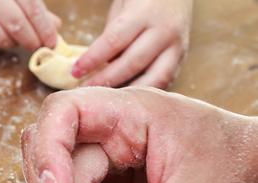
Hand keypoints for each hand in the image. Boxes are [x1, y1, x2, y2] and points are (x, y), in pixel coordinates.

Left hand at [73, 0, 192, 87]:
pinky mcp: (182, 59)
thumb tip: (93, 65)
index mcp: (145, 14)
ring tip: (106, 98)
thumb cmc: (142, 0)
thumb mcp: (122, 8)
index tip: (74, 72)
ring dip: (127, 91)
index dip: (92, 59)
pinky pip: (165, 81)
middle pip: (132, 63)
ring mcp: (177, 47)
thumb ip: (111, 35)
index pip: (114, 41)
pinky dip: (145, 92)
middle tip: (85, 89)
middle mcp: (164, 31)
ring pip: (153, 78)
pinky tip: (127, 97)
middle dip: (106, 79)